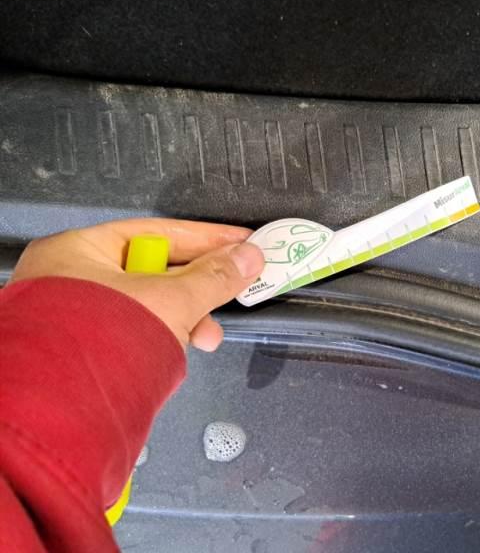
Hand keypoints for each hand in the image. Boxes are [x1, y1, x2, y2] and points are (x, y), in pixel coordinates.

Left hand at [9, 218, 264, 350]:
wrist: (63, 414)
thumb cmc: (100, 344)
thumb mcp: (172, 301)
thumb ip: (214, 278)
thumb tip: (247, 258)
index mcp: (79, 251)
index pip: (157, 233)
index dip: (205, 238)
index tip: (240, 242)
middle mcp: (71, 279)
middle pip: (155, 271)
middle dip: (200, 286)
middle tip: (235, 287)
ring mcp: (76, 316)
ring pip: (149, 305)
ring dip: (186, 318)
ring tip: (207, 336)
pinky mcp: (86, 350)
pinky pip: (137, 330)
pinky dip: (165, 336)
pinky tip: (182, 348)